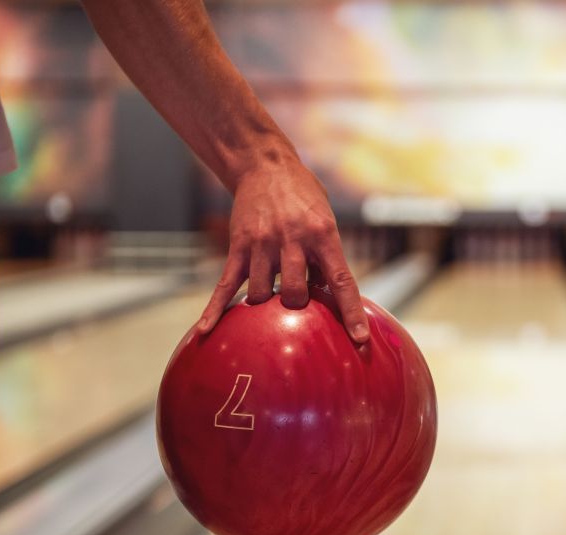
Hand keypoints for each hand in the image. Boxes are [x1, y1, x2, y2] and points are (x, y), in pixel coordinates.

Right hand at [195, 158, 369, 342]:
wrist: (265, 166)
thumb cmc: (303, 197)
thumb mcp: (326, 221)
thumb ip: (327, 257)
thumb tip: (327, 296)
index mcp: (323, 234)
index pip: (341, 281)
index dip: (351, 312)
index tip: (360, 338)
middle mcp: (293, 240)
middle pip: (296, 294)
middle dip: (298, 305)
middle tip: (296, 296)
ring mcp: (263, 244)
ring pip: (262, 294)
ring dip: (267, 303)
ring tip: (271, 292)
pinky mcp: (239, 246)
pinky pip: (227, 284)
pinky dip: (216, 310)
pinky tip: (205, 331)